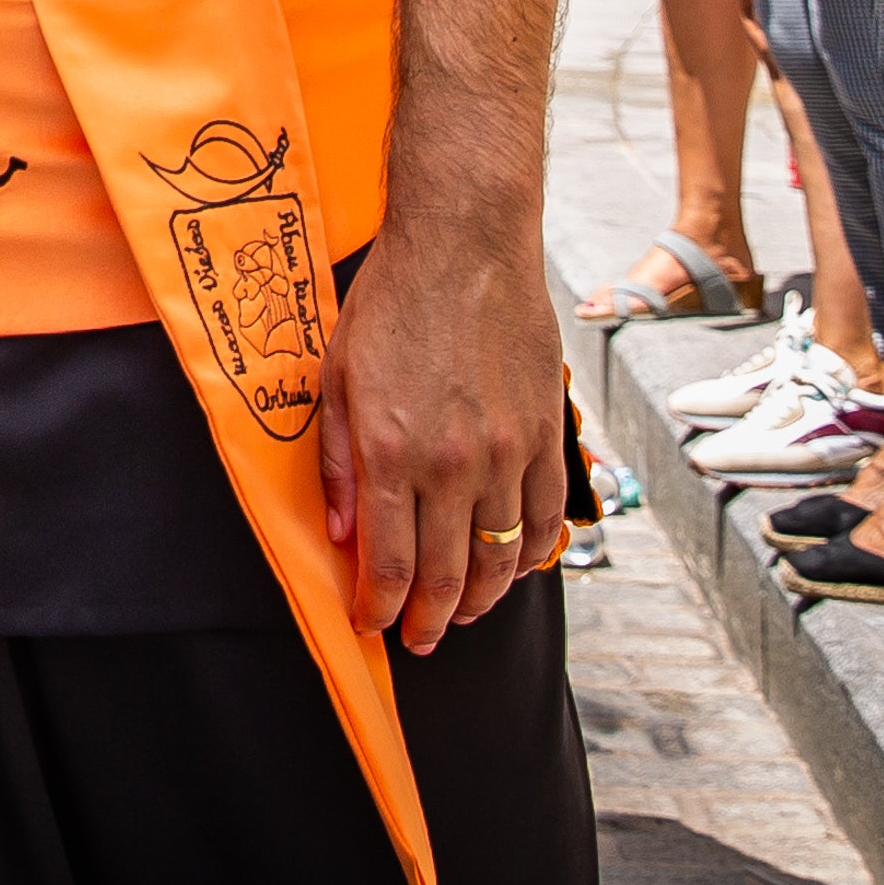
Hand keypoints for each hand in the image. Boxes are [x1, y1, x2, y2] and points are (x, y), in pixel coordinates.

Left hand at [317, 221, 570, 653]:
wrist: (466, 244)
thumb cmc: (391, 301)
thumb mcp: (336, 376)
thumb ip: (339, 461)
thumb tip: (341, 533)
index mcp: (391, 451)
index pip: (387, 563)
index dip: (378, 608)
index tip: (371, 626)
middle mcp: (452, 463)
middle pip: (446, 576)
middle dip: (428, 621)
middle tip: (418, 640)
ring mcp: (507, 453)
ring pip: (500, 559)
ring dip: (480, 600)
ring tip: (461, 615)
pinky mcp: (547, 435)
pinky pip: (543, 519)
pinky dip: (528, 556)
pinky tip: (512, 567)